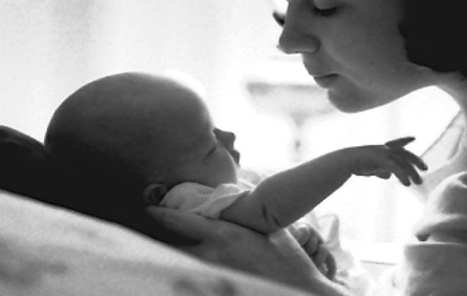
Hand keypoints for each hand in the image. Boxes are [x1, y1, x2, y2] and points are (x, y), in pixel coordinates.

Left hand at [146, 206, 347, 294]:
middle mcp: (213, 257)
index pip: (181, 221)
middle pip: (171, 248)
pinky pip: (192, 282)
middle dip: (157, 241)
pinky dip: (185, 277)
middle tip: (145, 233)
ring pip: (178, 266)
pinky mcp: (215, 292)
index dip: (161, 214)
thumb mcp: (268, 229)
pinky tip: (181, 275)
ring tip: (158, 254)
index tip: (148, 210)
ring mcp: (212, 279)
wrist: (300, 292)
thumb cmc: (287, 258)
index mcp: (225, 235)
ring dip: (170, 259)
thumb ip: (246, 216)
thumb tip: (231, 200)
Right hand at [346, 136, 427, 185]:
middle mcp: (384, 149)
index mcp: (382, 149)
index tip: (413, 138)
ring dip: (411, 173)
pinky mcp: (380, 158)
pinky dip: (402, 175)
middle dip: (416, 160)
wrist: (346, 161)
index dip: (405, 140)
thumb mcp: (372, 168)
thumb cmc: (357, 164)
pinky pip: (395, 167)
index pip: (397, 144)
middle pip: (404, 154)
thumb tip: (388, 176)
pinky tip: (406, 184)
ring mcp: (383, 152)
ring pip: (402, 162)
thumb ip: (381, 170)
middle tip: (426, 168)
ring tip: (418, 183)